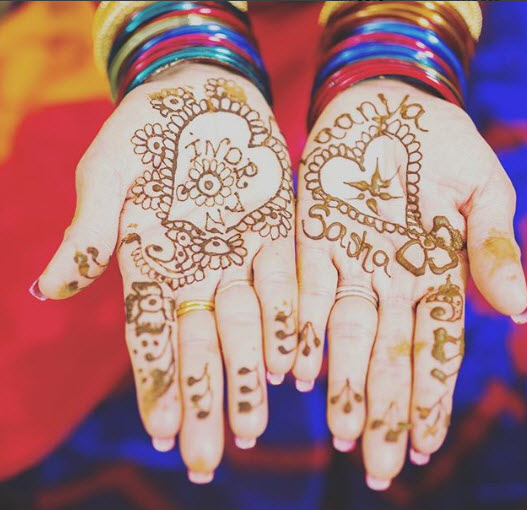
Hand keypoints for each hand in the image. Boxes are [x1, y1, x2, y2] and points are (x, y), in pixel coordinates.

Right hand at [36, 64, 296, 480]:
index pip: (151, 333)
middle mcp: (197, 268)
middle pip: (201, 344)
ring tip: (252, 431)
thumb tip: (46, 291)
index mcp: (152, 259)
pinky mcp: (277, 234)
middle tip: (205, 459)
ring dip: (249, 378)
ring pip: (247, 327)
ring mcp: (239, 255)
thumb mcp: (109, 170)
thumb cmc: (147, 125)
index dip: (156, 383)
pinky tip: (295, 368)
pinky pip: (287, 286)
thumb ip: (90, 229)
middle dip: (204, 400)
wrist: (204, 92)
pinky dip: (292, 325)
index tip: (162, 432)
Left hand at [296, 80, 526, 485]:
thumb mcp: (481, 189)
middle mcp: (391, 280)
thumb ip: (493, 245)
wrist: (384, 105)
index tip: (422, 443)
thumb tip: (520, 307)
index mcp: (437, 272)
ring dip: (345, 384)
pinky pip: (308, 292)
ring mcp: (350, 262)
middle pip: (390, 355)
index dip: (430, 396)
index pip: (437, 347)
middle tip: (379, 465)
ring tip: (343, 435)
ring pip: (348, 336)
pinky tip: (299, 372)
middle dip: (385, 410)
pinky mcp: (312, 240)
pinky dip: (304, 330)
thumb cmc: (440, 142)